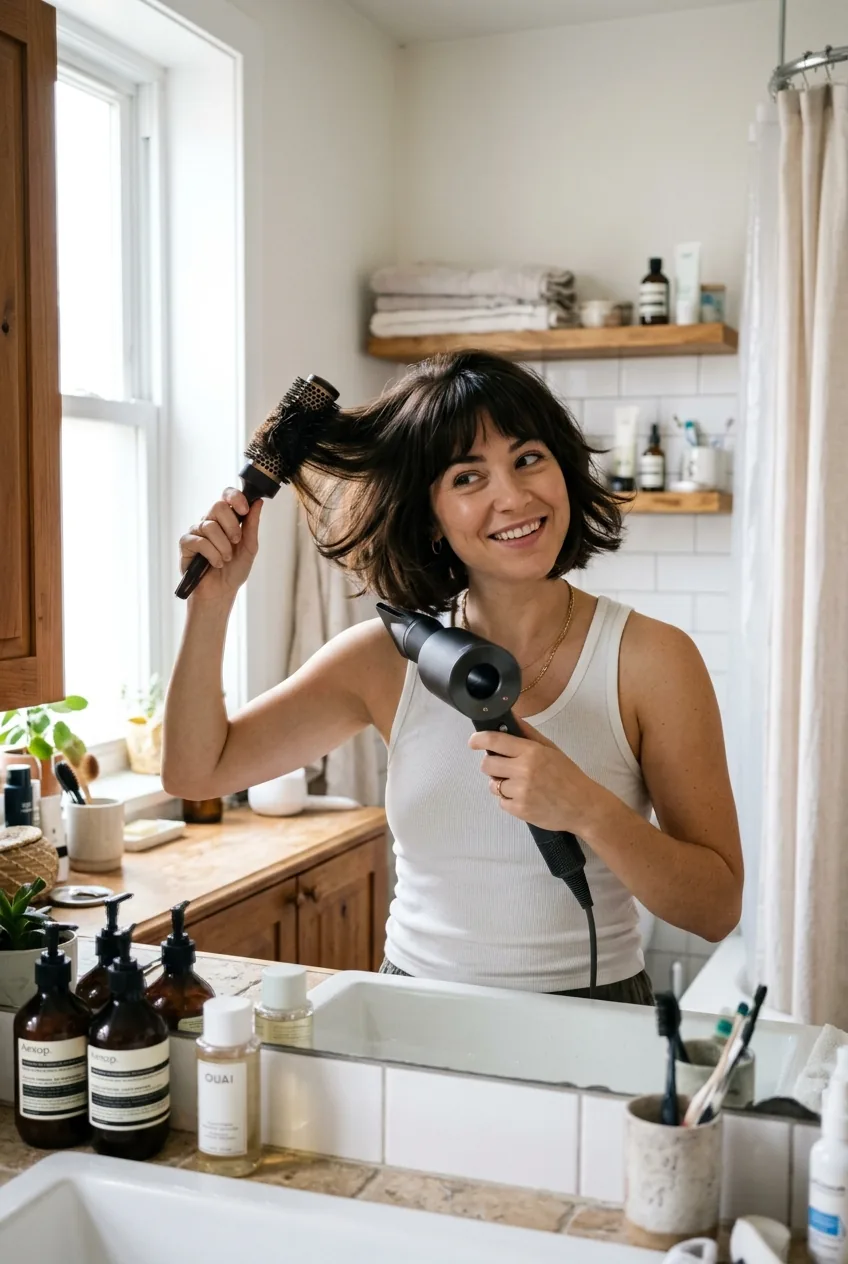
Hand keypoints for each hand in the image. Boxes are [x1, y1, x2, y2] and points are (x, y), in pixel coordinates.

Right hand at [179, 487, 261, 601]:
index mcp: (226, 519)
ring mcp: (197, 531)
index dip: (235, 497)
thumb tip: (258, 503)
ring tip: (226, 559)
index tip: (244, 509)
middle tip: (236, 541)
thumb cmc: (234, 570)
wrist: (221, 592)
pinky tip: (216, 563)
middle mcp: (210, 521)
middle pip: (218, 506)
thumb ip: (252, 525)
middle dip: (231, 526)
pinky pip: (199, 541)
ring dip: (223, 546)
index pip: (227, 495)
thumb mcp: (249, 548)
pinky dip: (212, 554)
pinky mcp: (186, 544)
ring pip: (209, 526)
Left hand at [467, 717, 605, 834]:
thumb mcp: (550, 749)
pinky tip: (525, 797)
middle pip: (487, 765)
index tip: (473, 741)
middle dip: (492, 765)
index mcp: (531, 752)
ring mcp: (520, 792)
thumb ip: (528, 734)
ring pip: (493, 785)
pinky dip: (509, 800)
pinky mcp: (519, 810)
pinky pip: (501, 802)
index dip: (479, 740)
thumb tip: (510, 717)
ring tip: (521, 785)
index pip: (495, 741)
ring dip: (502, 784)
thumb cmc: (568, 775)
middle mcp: (523, 770)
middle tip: (505, 767)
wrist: (583, 806)